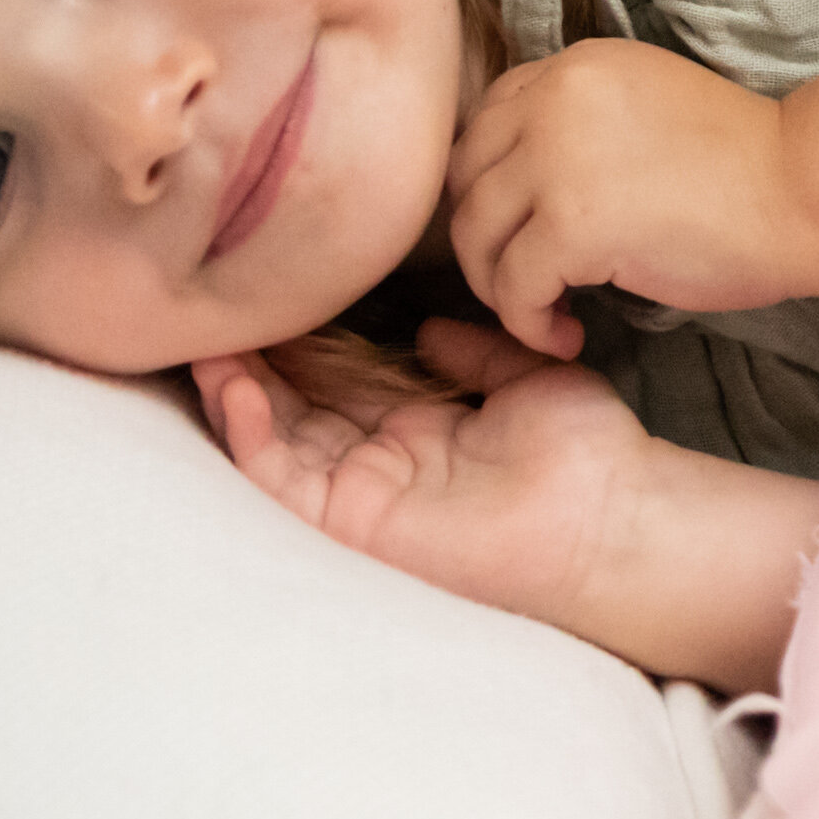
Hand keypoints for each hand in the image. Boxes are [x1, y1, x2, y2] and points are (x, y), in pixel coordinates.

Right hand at [193, 317, 658, 633]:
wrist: (612, 515)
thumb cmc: (587, 456)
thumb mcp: (527, 378)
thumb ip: (472, 353)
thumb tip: (426, 330)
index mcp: (419, 432)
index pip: (337, 384)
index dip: (300, 346)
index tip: (272, 294)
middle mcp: (383, 464)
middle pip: (292, 410)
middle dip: (252, 365)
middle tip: (215, 312)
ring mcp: (363, 495)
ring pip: (274, 442)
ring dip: (234, 394)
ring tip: (205, 342)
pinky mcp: (352, 523)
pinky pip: (283, 479)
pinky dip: (249, 435)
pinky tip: (232, 385)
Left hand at [447, 37, 818, 356]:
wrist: (802, 189)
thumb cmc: (745, 164)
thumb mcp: (645, 108)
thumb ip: (580, 124)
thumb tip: (519, 187)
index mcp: (574, 67)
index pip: (487, 123)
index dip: (493, 184)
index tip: (523, 228)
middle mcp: (552, 100)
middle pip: (465, 177)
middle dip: (484, 238)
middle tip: (525, 281)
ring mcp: (554, 160)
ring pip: (475, 235)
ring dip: (499, 287)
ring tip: (546, 315)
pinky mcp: (569, 224)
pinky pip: (512, 287)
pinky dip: (528, 324)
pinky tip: (565, 337)